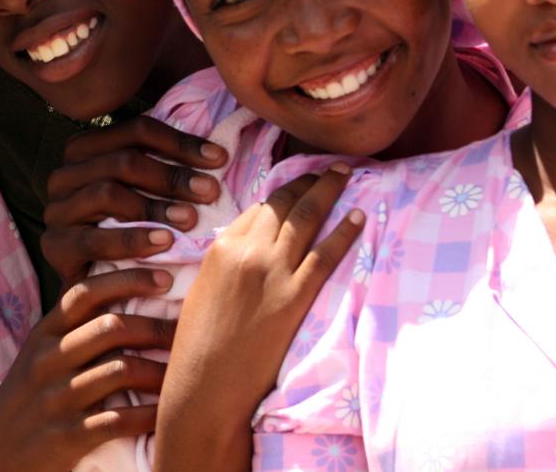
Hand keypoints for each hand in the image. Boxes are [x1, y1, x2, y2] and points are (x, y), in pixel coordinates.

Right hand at [0, 268, 176, 471]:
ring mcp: (55, 399)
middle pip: (111, 327)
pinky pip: (117, 420)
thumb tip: (133, 292)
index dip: (128, 278)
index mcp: (43, 334)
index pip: (85, 292)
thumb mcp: (41, 355)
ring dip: (160, 371)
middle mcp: (47, 361)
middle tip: (186, 330)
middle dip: (157, 327)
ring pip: (120, 370)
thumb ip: (76, 327)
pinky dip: (149, 415)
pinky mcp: (65, 437)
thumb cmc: (30, 399)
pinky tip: (167, 413)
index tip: (165, 277)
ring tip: (182, 373)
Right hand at [43, 117, 228, 284]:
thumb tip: (219, 153)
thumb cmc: (134, 235)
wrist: (100, 292)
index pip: (137, 131)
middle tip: (210, 192)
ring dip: (154, 206)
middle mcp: (64, 174)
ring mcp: (55, 209)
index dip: (181, 142)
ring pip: (106, 192)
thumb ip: (167, 169)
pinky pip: (93, 239)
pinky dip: (132, 241)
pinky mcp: (54, 246)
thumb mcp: (148, 195)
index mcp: (86, 149)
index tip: (220, 159)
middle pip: (123, 160)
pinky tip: (164, 246)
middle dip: (172, 175)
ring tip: (190, 221)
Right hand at [152, 165, 363, 471]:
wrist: (205, 388)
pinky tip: (358, 217)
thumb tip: (248, 254)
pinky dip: (344, 232)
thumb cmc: (197, 349)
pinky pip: (326, 255)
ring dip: (329, 191)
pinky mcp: (295, 297)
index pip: (259, 208)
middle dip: (309, 180)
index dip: (283, 191)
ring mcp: (273, 272)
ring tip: (346, 174)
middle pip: (284, 204)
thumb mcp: (203, 292)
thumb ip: (226, 265)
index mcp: (221, 247)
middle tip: (329, 167)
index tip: (299, 182)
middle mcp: (247, 251)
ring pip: (306, 218)